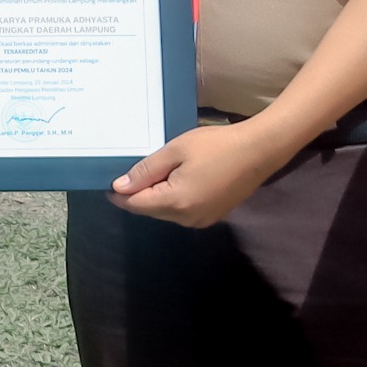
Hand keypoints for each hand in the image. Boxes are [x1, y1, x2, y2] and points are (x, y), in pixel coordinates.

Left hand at [110, 120, 279, 227]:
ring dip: (155, 197)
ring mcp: (201, 221)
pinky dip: (172, 199)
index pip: (136, 205)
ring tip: (155, 172)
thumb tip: (120, 187)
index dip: (120, 195)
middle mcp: (186, 219)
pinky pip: (182, 212)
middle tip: (131, 171)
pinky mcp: (212, 217)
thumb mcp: (176, 150)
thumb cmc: (216, 146)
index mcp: (176, 202)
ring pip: (166, 212)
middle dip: (137, 195)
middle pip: (150, 211)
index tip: (108, 182)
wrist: (258, 151)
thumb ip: (146, 171)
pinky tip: (175, 180)